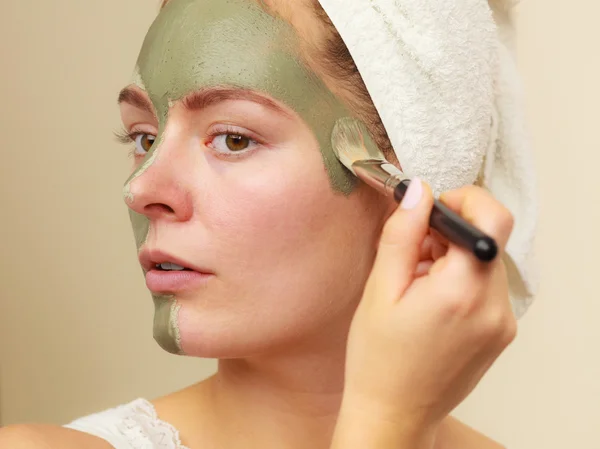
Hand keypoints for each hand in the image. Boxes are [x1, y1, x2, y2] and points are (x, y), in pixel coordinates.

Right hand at [340, 179, 516, 437]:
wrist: (394, 413)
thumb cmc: (378, 357)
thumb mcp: (380, 290)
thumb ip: (402, 235)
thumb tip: (418, 191)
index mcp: (462, 292)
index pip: (491, 219)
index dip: (462, 201)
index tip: (429, 212)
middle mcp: (494, 306)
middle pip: (486, 239)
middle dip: (448, 234)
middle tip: (411, 256)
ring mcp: (502, 323)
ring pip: (486, 261)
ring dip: (454, 257)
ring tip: (417, 284)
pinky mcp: (501, 333)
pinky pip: (487, 286)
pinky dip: (462, 280)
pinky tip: (431, 301)